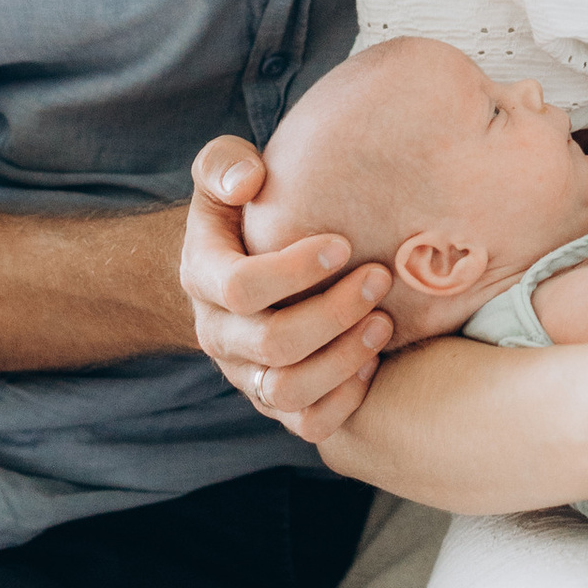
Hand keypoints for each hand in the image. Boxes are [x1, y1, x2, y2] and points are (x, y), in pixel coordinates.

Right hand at [179, 139, 396, 446]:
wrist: (236, 263)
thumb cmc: (241, 208)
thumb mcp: (223, 173)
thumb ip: (225, 164)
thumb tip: (248, 180)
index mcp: (203, 276)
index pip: (240, 287)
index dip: (294, 270)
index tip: (343, 243)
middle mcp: (218, 334)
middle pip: (271, 343)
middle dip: (333, 313)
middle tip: (380, 278)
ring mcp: (244, 373)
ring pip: (287, 391)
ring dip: (342, 360)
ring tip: (384, 324)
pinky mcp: (274, 399)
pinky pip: (306, 423)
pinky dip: (342, 402)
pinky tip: (373, 364)